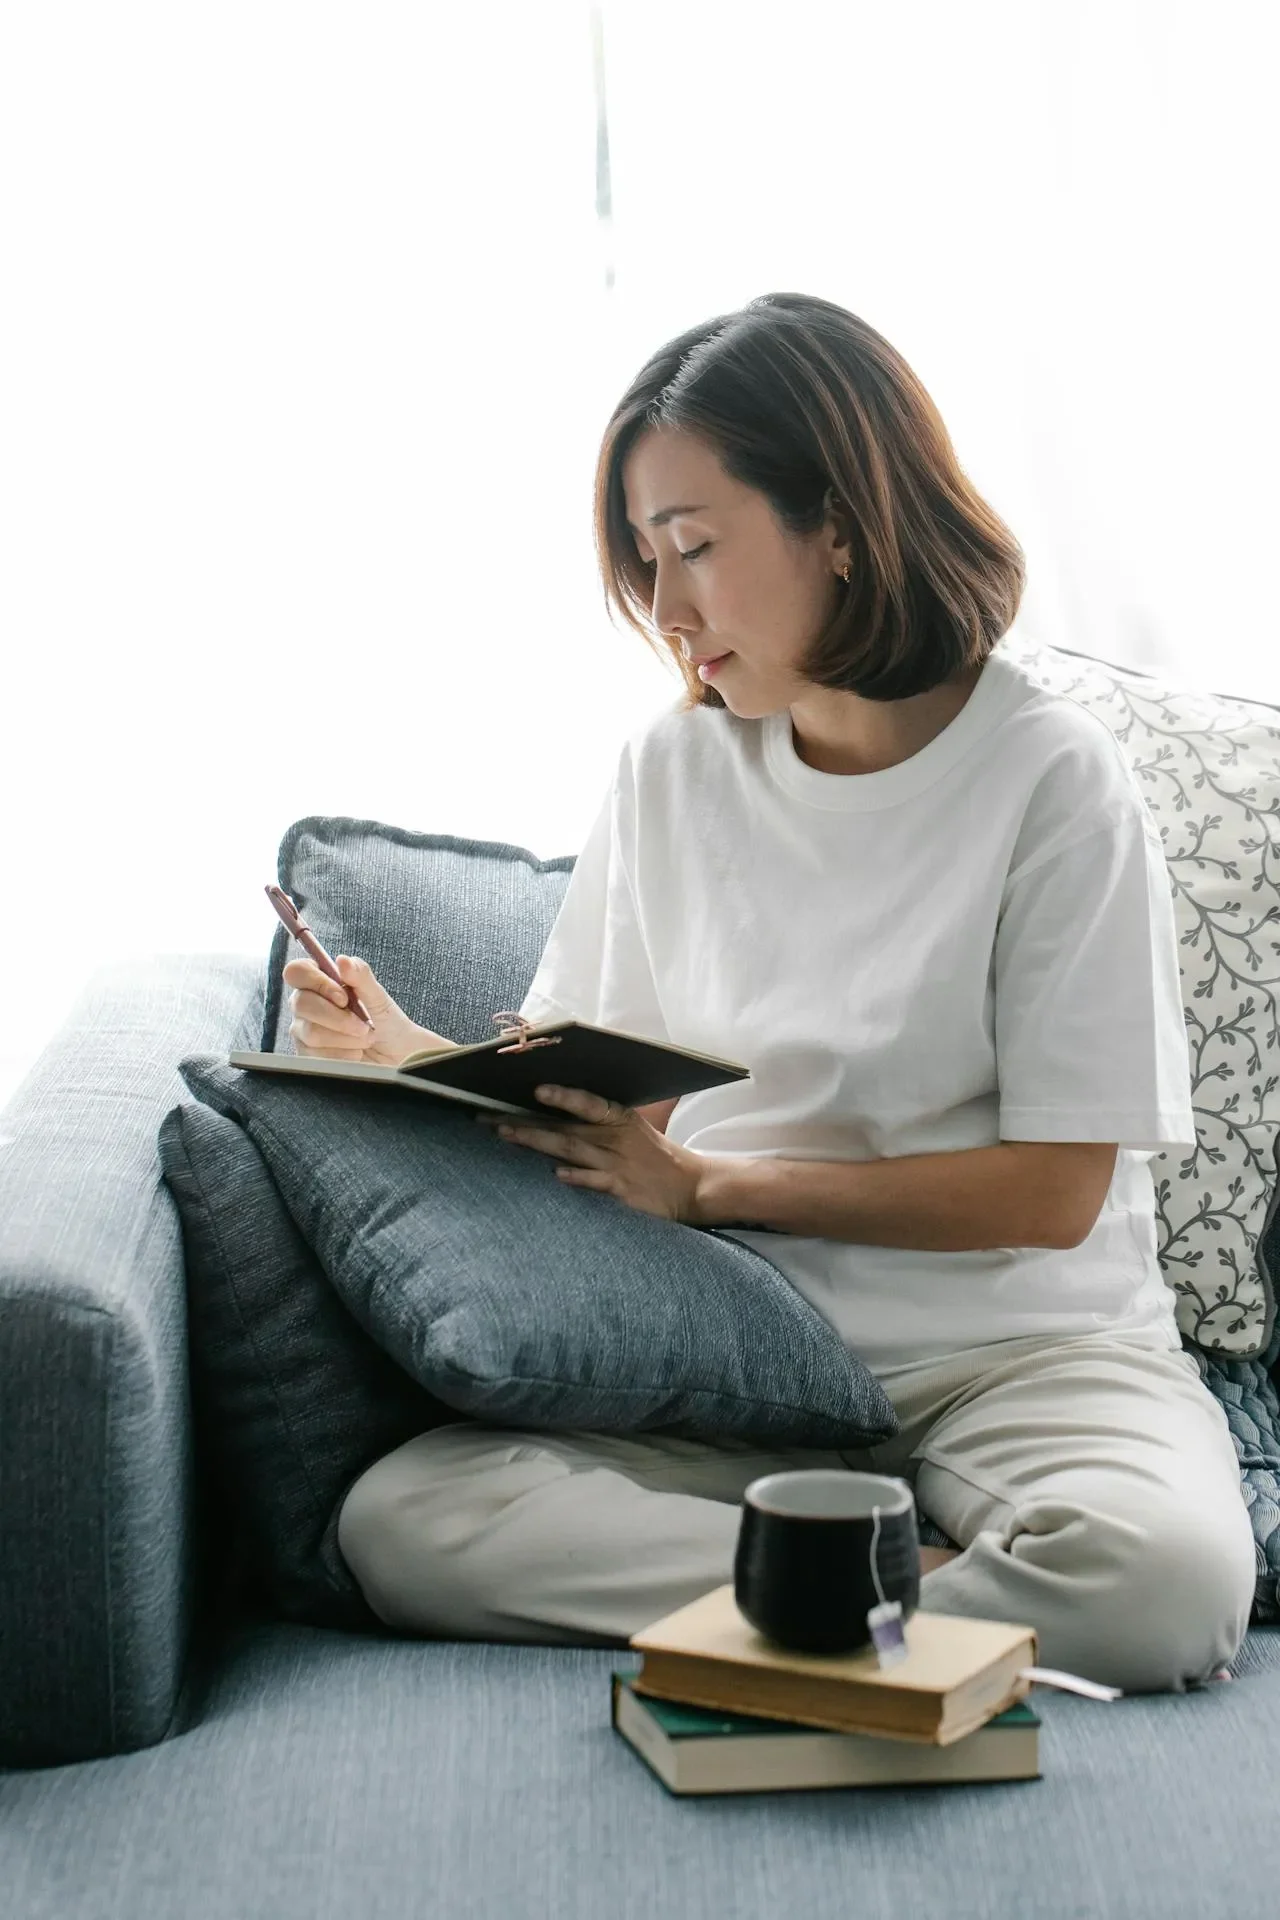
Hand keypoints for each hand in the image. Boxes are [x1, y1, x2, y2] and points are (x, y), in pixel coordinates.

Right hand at [284, 953, 450, 1068]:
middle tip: (363, 1026)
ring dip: (345, 1037)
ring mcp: (303, 1029)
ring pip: (311, 1032)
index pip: (297, 971)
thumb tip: (343, 960)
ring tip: (364, 1038)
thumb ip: (361, 976)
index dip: (317, 982)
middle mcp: (306, 1004)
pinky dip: (343, 1054)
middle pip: (301, 1003)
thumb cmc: (387, 1023)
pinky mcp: (307, 1054)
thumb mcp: (379, 997)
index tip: (344, 997)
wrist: (396, 1056)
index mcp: (320, 981)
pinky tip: (355, 1052)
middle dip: (337, 1017)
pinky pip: (316, 1054)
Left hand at [477, 1083, 706, 1223]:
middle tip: (488, 1115)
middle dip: (524, 1120)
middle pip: (564, 1127)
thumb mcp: (631, 1129)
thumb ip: (596, 1121)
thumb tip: (552, 1109)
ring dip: (538, 1141)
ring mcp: (618, 1165)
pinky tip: (555, 1175)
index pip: (588, 1103)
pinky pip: (595, 1182)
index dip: (564, 1096)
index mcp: (619, 1119)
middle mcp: (615, 1139)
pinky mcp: (623, 1191)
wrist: (690, 1186)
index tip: (537, 1089)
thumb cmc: (653, 1156)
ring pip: (572, 1150)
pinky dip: (576, 1178)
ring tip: (506, 1134)